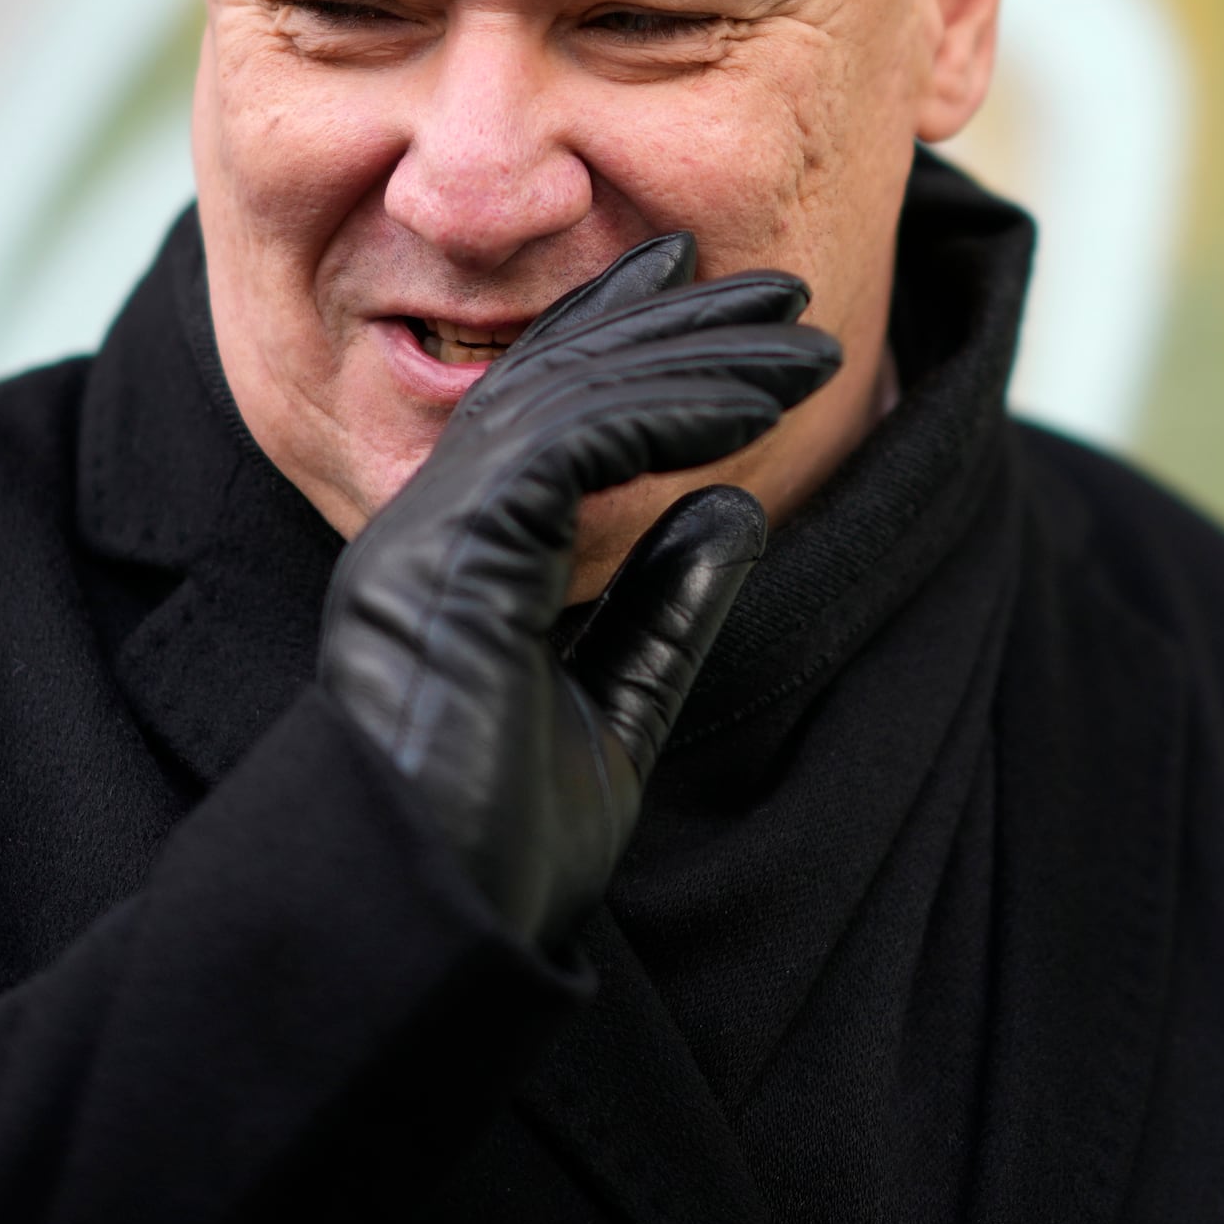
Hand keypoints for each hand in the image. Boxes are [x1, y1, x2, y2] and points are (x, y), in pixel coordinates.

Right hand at [318, 234, 840, 949]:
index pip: (537, 411)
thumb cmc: (497, 855)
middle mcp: (424, 526)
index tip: (696, 287)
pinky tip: (754, 407)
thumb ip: (664, 612)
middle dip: (670, 322)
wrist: (431, 936)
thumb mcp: (610, 718)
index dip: (616, 334)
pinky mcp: (450, 554)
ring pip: (567, 398)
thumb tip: (739, 509)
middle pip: (553, 382)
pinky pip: (573, 445)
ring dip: (692, 355)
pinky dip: (669, 412)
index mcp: (449, 559)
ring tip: (799, 337)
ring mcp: (426, 535)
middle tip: (778, 291)